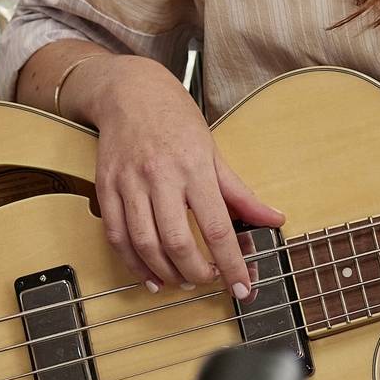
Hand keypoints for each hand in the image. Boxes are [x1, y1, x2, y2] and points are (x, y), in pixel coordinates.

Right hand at [59, 51, 285, 296]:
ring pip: (144, 244)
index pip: (217, 228)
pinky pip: (117, 236)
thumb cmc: (175, 118)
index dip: (231, 265)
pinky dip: (133, 263)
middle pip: (178, 242)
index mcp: (194, 167)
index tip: (242, 287)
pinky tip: (149, 275)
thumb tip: (273, 219)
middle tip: (208, 281)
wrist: (128, 91)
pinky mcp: (106, 187)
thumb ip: (240, 192)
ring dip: (165, 273)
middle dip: (196, 274)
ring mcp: (129, 183)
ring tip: (181, 281)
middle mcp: (160, 176)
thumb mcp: (214, 151)